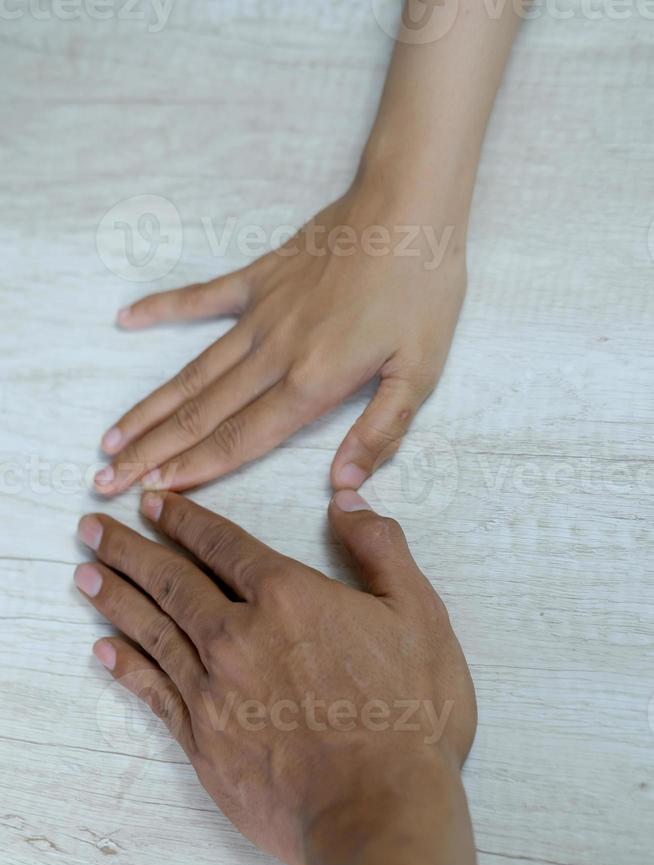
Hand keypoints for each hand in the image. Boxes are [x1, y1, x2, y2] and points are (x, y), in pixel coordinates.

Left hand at [75, 489, 475, 864]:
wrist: (378, 811)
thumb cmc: (406, 714)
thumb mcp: (418, 615)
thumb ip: (380, 550)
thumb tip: (348, 501)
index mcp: (287, 596)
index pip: (220, 543)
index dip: (182, 519)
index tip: (153, 503)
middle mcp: (238, 635)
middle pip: (170, 580)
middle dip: (128, 549)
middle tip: (92, 528)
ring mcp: (213, 689)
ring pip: (151, 629)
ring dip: (115, 597)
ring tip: (85, 573)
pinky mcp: (203, 740)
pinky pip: (153, 691)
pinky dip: (126, 666)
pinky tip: (105, 649)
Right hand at [94, 177, 466, 494]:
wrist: (410, 206)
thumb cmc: (422, 291)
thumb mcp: (420, 373)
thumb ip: (379, 432)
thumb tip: (344, 487)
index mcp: (313, 382)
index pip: (240, 439)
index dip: (193, 470)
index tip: (152, 494)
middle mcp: (274, 354)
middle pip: (202, 414)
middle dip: (152, 452)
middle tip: (106, 479)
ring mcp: (260, 313)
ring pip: (193, 371)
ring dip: (150, 407)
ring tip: (111, 436)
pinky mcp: (260, 277)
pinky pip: (202, 296)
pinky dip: (163, 308)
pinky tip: (126, 319)